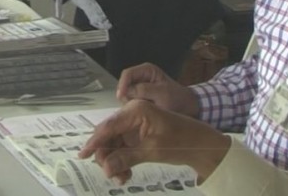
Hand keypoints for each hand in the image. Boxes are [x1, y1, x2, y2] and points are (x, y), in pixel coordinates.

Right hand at [78, 100, 229, 183]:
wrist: (204, 146)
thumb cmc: (181, 142)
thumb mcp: (152, 150)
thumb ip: (126, 158)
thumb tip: (105, 169)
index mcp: (135, 110)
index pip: (108, 126)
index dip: (95, 142)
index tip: (83, 155)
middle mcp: (132, 114)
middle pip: (110, 135)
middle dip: (107, 156)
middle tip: (109, 174)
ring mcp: (136, 125)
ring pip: (116, 144)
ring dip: (115, 161)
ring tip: (120, 179)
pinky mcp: (140, 136)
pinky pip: (125, 148)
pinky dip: (123, 161)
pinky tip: (125, 174)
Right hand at [116, 63, 199, 116]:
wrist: (187, 107)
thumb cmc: (178, 98)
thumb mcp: (162, 94)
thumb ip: (144, 90)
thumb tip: (127, 91)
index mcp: (147, 70)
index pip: (128, 74)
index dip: (122, 84)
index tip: (121, 96)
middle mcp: (141, 77)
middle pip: (125, 84)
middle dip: (128, 95)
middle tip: (136, 105)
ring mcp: (139, 87)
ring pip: (126, 94)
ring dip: (132, 102)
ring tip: (145, 108)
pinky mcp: (139, 96)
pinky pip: (130, 101)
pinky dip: (134, 107)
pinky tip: (144, 110)